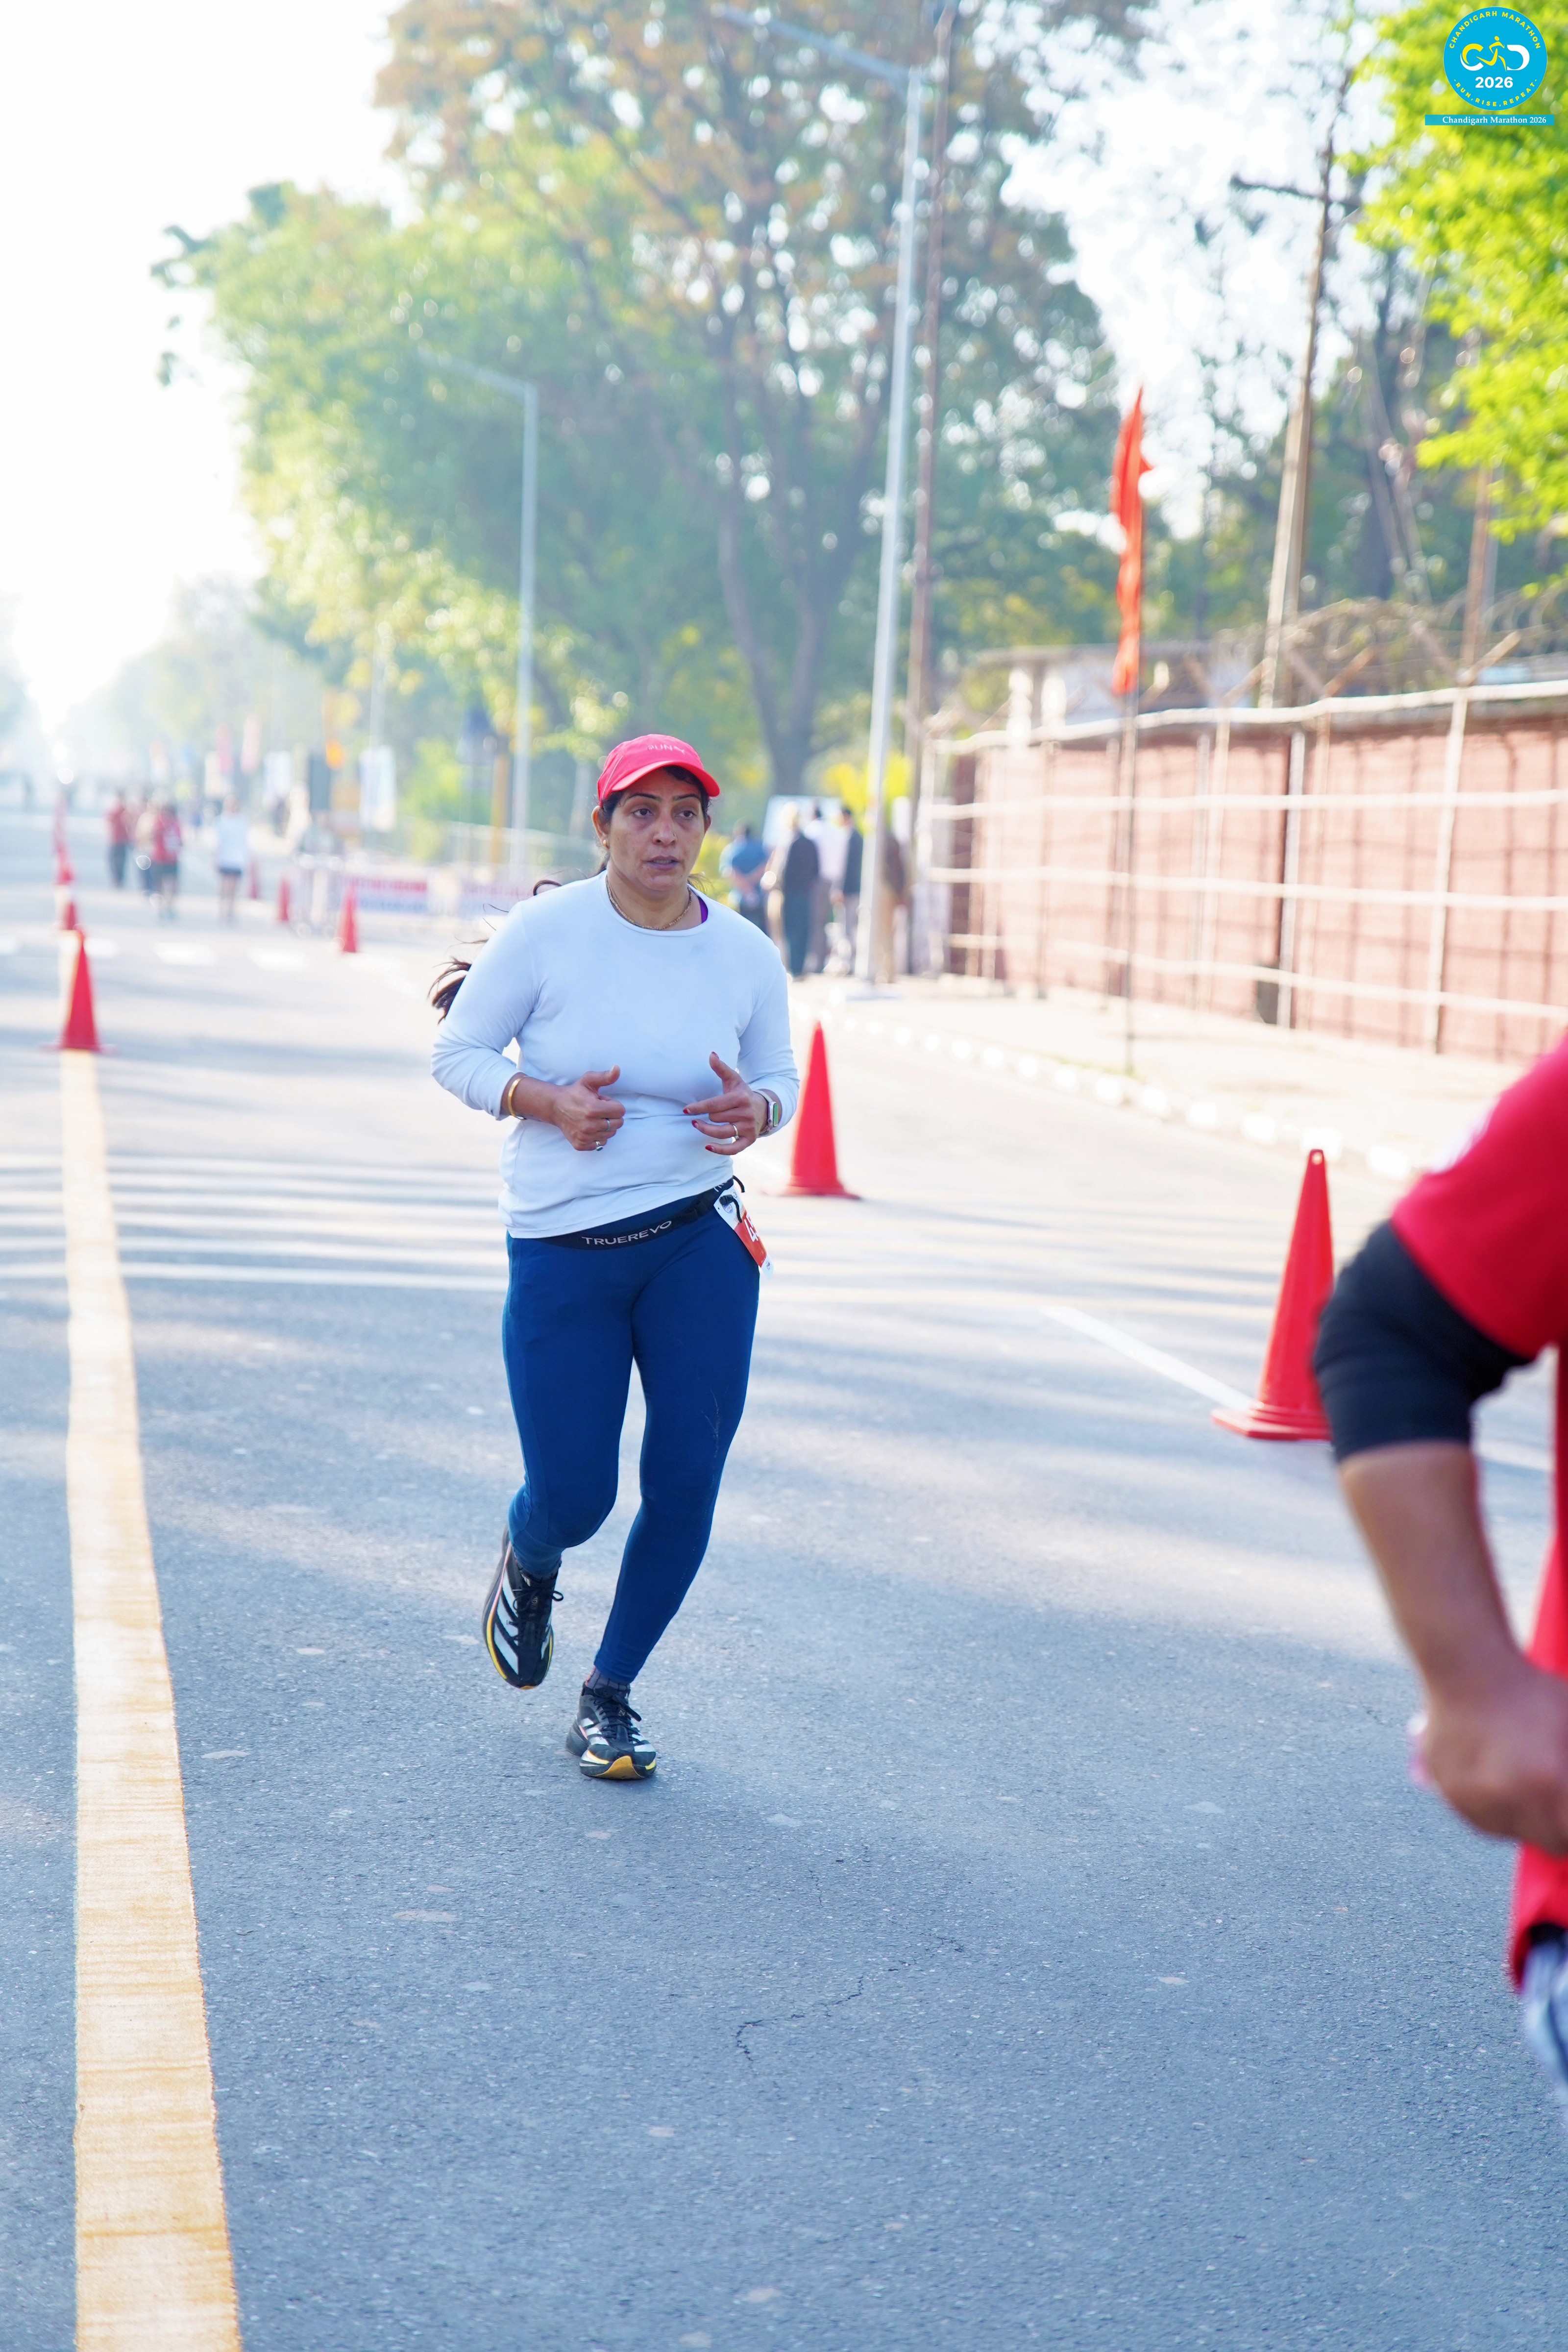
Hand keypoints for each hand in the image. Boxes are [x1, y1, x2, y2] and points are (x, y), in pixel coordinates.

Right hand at [551, 1066, 625, 1152]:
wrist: (555, 1107)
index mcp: (593, 1109)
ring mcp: (584, 1136)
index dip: (614, 1105)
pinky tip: (590, 1127)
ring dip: (605, 1126)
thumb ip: (605, 1076)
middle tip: (598, 1111)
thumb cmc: (575, 1093)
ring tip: (594, 1118)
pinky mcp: (581, 1144)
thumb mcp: (589, 1081)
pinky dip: (598, 1136)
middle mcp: (589, 1125)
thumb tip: (618, 1069)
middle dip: (611, 1116)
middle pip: (618, 1124)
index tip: (603, 1102)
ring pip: (610, 1134)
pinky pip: (601, 1144)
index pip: (620, 1111)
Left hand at [684, 1052, 765, 1155]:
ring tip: (697, 1126)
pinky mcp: (750, 1139)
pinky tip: (708, 1147)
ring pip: (722, 1132)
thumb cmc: (742, 1094)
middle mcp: (746, 1113)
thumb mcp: (733, 1080)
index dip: (698, 1107)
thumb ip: (721, 1068)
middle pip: (716, 1118)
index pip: (714, 1104)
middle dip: (706, 1117)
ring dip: (707, 1131)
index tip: (686, 1110)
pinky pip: (734, 1148)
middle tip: (699, 1116)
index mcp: (740, 1097)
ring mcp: (748, 1127)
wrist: (763, 1108)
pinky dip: (721, 1150)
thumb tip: (711, 1054)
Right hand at [1422, 1657, 1567, 1853]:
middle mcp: (1509, 1799)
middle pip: (1547, 1841)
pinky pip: (1479, 1818)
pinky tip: (1501, 1779)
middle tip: (1557, 1798)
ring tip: (1526, 1781)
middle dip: (1558, 1826)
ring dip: (1524, 1818)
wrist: (1467, 1667)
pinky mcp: (1448, 1791)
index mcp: (1548, 1784)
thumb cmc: (1530, 1690)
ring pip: (1511, 1833)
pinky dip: (1492, 1807)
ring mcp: (1474, 1798)